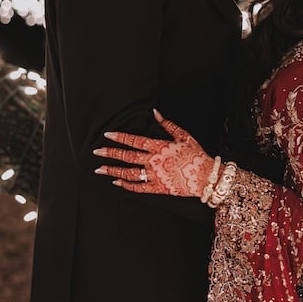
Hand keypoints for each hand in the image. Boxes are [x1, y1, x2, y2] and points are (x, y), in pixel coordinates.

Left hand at [93, 110, 214, 195]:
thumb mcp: (184, 136)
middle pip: (128, 156)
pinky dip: (126, 185)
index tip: (107, 135)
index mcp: (159, 147)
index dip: (120, 137)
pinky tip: (116, 182)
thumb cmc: (197, 155)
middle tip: (96, 152)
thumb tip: (156, 113)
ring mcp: (155, 176)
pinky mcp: (158, 188)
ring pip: (129, 173)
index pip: (134, 140)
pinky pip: (139, 187)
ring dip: (113, 170)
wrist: (206, 177)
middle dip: (110, 153)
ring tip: (99, 169)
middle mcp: (154, 161)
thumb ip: (168, 125)